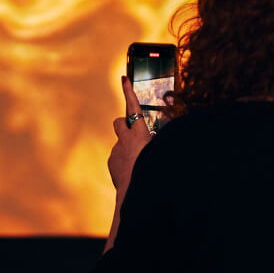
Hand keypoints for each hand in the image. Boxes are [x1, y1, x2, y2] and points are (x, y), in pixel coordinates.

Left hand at [108, 75, 152, 193]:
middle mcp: (124, 140)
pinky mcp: (111, 162)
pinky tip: (132, 171)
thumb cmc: (152, 171)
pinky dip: (125, 160)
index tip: (123, 78)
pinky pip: (118, 156)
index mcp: (139, 135)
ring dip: (128, 147)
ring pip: (120, 142)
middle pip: (119, 121)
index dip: (128, 92)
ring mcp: (116, 151)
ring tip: (139, 161)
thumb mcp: (161, 152)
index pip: (133, 107)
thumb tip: (155, 138)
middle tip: (135, 133)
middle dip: (125, 123)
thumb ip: (157, 141)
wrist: (135, 194)